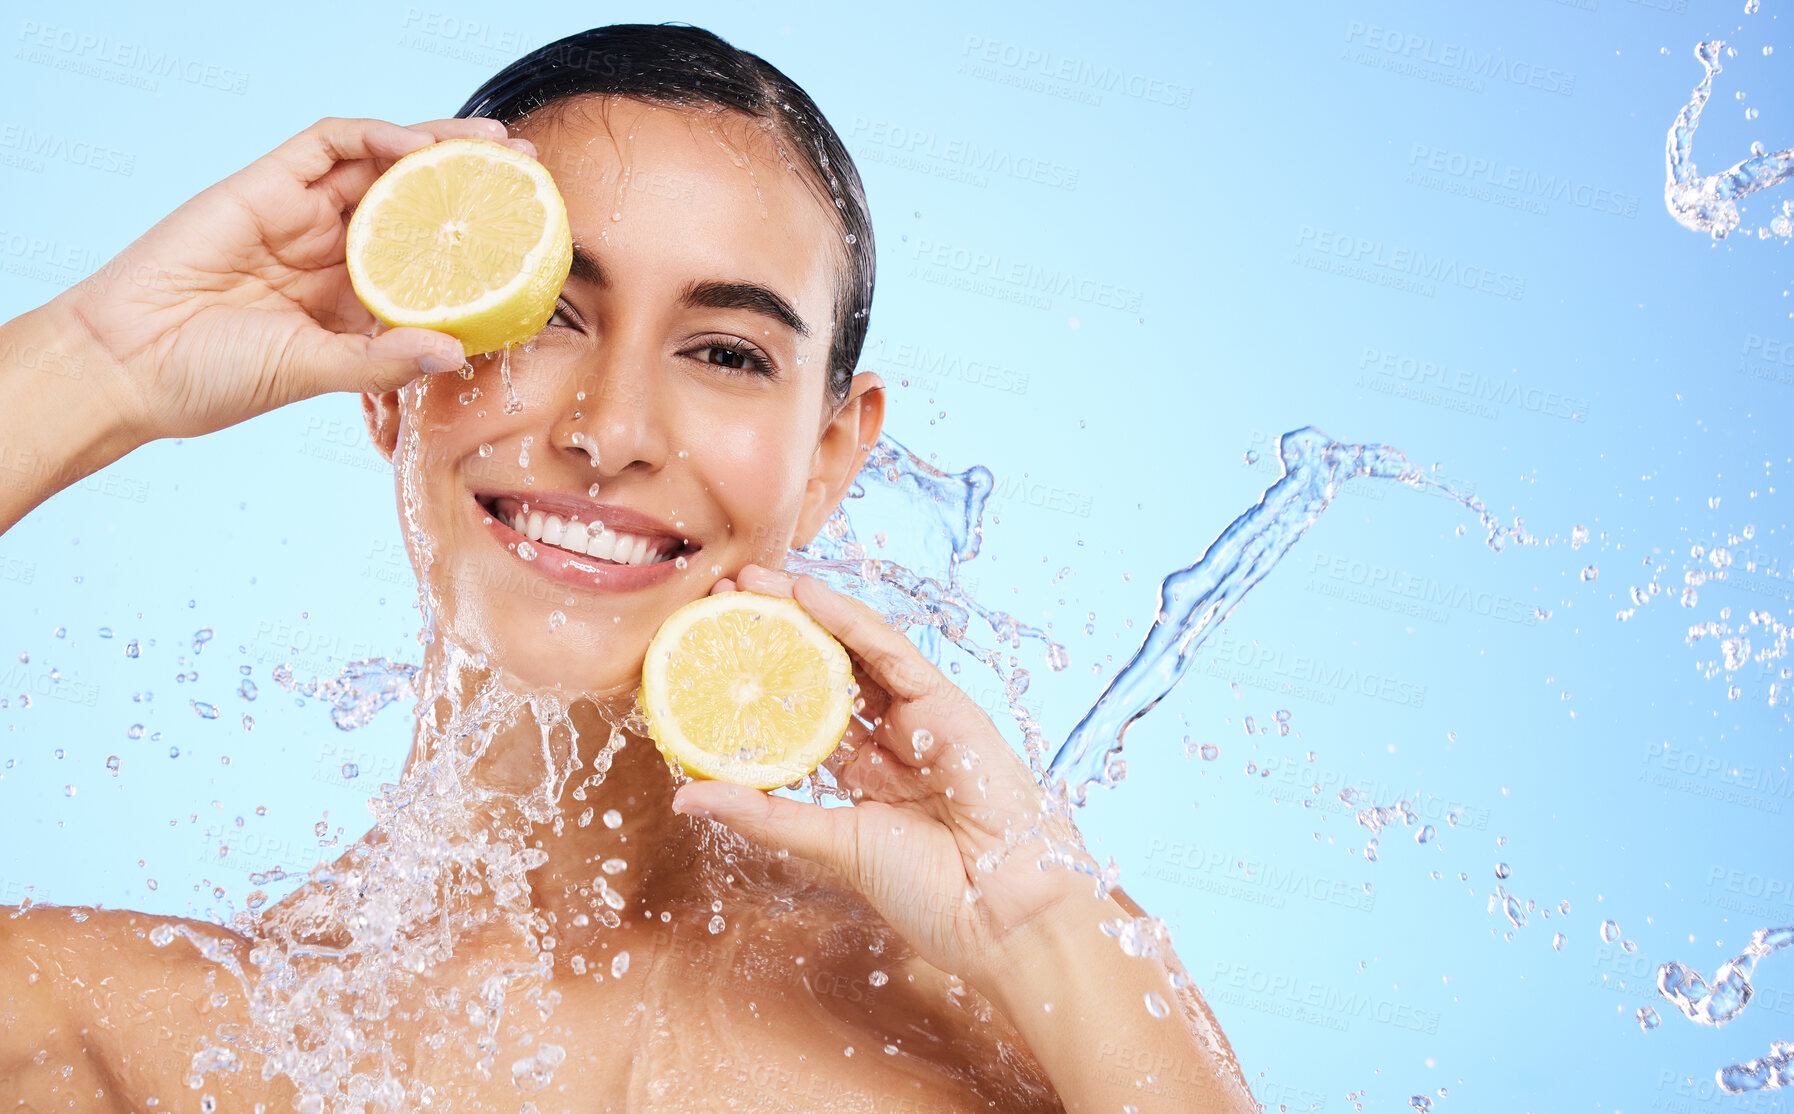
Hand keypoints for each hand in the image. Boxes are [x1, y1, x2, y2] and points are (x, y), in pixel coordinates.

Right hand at [54, 115, 532, 443]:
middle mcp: (330, 249)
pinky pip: (327, 143)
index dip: (474, 241)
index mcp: (349, 297)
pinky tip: (417, 148)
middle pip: (413, 198)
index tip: (529, 236)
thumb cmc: (213, 380)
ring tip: (491, 144)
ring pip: (380, 161)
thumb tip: (457, 352)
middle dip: (470, 177)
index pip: (426, 254)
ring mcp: (298, 214)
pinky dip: (375, 137)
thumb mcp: (313, 372)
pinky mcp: (263, 185)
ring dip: (437, 146)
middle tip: (527, 164)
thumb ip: (381, 359)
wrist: (127, 366)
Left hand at [670, 564, 1098, 990]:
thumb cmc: (931, 892)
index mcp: (864, 773)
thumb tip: (686, 797)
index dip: (758, 678)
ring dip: (805, 611)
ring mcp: (920, 718)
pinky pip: (893, 652)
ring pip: (856, 650)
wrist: (1003, 914)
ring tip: (753, 582)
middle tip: (722, 597)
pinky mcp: (947, 703)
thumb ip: (765, 815)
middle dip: (776, 632)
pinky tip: (809, 594)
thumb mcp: (830, 844)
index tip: (707, 649)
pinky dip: (850, 620)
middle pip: (826, 669)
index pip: (803, 711)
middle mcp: (890, 739)